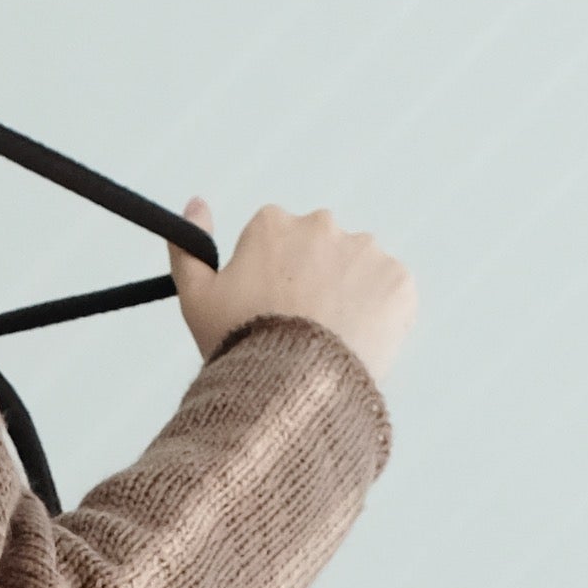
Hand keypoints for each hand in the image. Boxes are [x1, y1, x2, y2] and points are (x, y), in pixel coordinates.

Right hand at [173, 192, 416, 390]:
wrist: (295, 385)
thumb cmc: (240, 344)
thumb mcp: (196, 299)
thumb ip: (188, 247)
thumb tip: (196, 202)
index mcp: (273, 224)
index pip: (275, 242)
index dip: (270, 280)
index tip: (268, 310)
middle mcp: (322, 225)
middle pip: (320, 251)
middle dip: (314, 281)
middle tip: (302, 329)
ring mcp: (365, 250)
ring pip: (357, 271)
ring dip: (348, 296)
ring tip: (330, 341)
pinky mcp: (399, 280)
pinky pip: (390, 294)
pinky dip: (379, 315)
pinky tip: (357, 342)